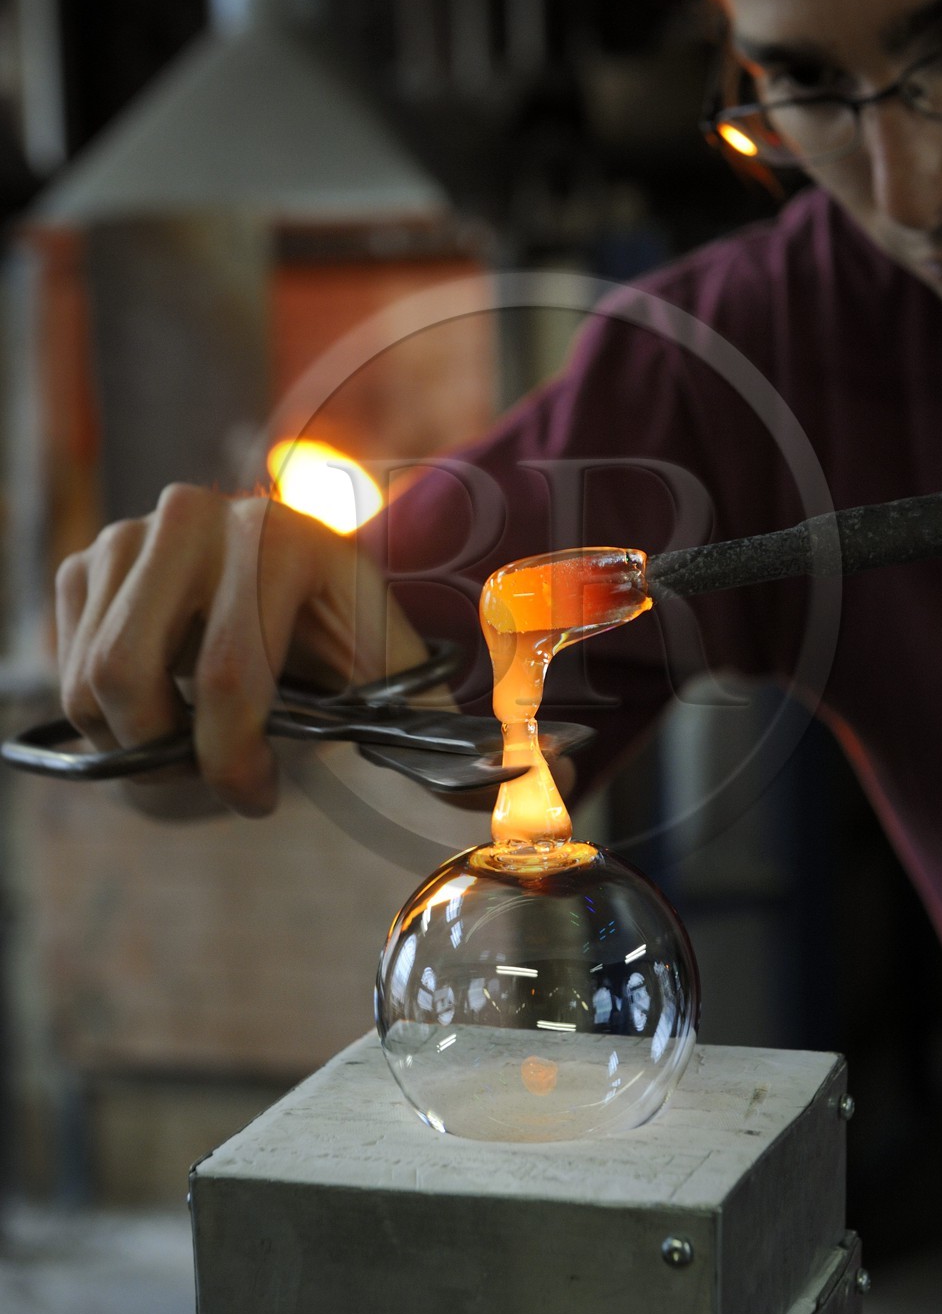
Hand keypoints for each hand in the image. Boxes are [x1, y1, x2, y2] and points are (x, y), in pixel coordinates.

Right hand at [55, 482, 428, 815]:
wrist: (287, 582)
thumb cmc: (340, 637)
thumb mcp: (387, 667)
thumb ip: (433, 726)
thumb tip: (503, 787)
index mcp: (285, 539)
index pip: (228, 676)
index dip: (232, 762)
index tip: (258, 795)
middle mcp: (199, 518)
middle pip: (130, 677)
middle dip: (165, 756)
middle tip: (207, 776)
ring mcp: (134, 533)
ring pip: (91, 678)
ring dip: (132, 738)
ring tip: (188, 743)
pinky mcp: (90, 560)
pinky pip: (67, 667)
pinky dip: (103, 713)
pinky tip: (160, 702)